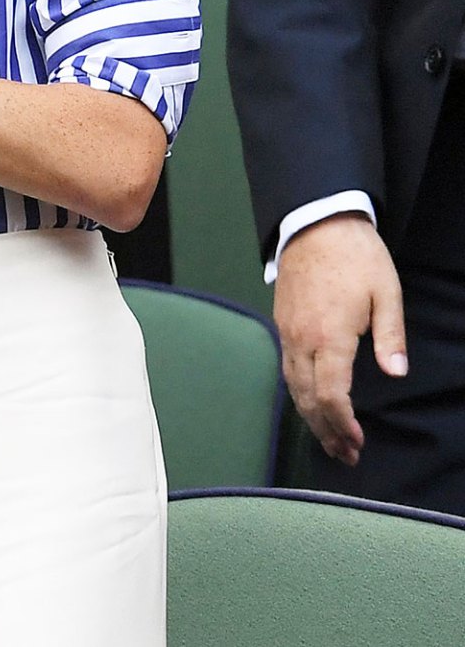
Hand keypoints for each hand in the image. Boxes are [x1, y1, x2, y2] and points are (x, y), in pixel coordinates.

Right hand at [274, 212, 406, 467]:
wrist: (315, 224)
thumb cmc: (357, 258)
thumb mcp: (387, 293)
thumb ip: (391, 336)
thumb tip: (396, 372)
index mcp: (330, 335)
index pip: (331, 394)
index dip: (343, 423)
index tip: (358, 442)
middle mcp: (302, 338)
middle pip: (307, 397)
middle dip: (326, 430)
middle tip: (346, 454)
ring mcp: (288, 331)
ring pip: (293, 385)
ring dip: (310, 416)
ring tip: (329, 438)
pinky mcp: (283, 323)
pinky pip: (287, 368)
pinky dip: (299, 393)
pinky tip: (312, 402)